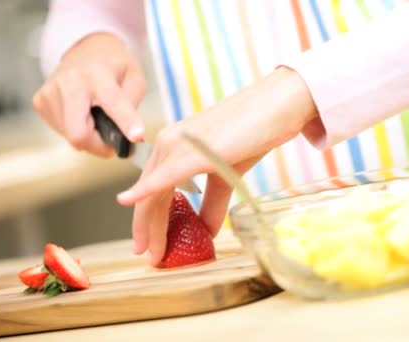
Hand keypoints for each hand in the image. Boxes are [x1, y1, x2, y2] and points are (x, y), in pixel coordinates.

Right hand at [32, 33, 146, 156]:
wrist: (85, 49)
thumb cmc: (114, 67)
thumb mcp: (135, 79)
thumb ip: (133, 105)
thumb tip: (130, 135)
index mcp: (98, 74)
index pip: (113, 102)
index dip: (126, 122)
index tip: (137, 136)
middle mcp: (70, 82)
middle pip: (79, 133)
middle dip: (98, 145)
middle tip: (112, 142)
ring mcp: (50, 92)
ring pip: (70, 136)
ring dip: (88, 136)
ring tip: (96, 118)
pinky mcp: (40, 101)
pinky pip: (61, 131)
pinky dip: (75, 129)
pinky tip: (81, 114)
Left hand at [116, 66, 318, 264]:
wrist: (278, 104)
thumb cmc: (256, 131)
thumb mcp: (228, 173)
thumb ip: (213, 202)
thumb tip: (206, 231)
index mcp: (175, 146)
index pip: (154, 189)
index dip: (150, 220)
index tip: (150, 245)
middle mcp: (168, 143)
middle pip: (148, 195)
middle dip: (147, 230)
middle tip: (150, 257)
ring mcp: (177, 145)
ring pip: (153, 194)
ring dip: (151, 227)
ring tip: (154, 254)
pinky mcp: (192, 151)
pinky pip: (162, 179)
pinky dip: (144, 194)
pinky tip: (129, 204)